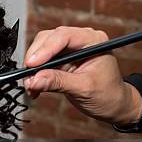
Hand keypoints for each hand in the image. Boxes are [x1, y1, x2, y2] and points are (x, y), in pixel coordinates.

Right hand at [23, 26, 141, 124]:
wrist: (113, 105)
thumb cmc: (108, 94)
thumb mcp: (84, 88)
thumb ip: (58, 82)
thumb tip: (35, 80)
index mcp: (93, 40)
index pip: (64, 36)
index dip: (45, 49)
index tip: (32, 64)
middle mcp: (80, 40)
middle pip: (48, 39)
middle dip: (35, 58)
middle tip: (28, 78)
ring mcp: (69, 49)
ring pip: (41, 49)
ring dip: (33, 67)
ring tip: (31, 85)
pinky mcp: (60, 60)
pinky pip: (42, 62)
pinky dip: (35, 74)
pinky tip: (35, 87)